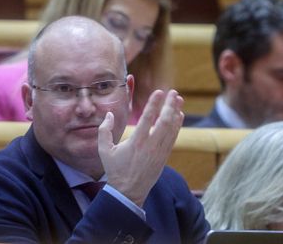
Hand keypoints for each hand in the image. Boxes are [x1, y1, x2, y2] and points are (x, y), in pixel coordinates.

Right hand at [97, 89, 183, 206]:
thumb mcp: (103, 150)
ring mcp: (159, 152)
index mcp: (136, 142)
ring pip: (172, 129)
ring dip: (176, 113)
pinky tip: (179, 116)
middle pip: (164, 121)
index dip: (154, 104)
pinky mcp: (164, 157)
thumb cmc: (115, 169)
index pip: (148, 118)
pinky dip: (177, 125)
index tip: (159, 92)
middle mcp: (151, 145)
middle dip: (170, 105)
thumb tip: (109, 114)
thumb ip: (104, 130)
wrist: (128, 191)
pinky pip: (173, 138)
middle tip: (173, 92)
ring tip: (179, 100)